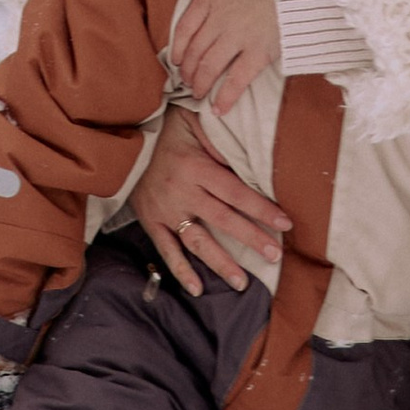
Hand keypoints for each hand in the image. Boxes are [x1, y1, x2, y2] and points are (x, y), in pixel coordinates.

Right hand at [132, 106, 288, 298]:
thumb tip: (248, 160)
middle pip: (223, 220)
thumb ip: (219, 140)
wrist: (123, 134)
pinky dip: (180, 270)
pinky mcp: (150, 220)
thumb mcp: (195, 122)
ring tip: (242, 283)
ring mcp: (165, 209)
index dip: (261, 209)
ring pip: (197, 241)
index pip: (236, 193)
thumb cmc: (168, 127)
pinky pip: (166, 249)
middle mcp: (182, 192)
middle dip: (251, 239)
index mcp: (196, 167)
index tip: (285, 223)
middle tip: (275, 256)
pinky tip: (196, 288)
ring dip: (221, 263)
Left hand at [171, 0, 279, 108]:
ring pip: (210, 67)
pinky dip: (226, 96)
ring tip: (198, 93)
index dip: (178, 47)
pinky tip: (219, 108)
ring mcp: (239, 37)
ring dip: (200, 83)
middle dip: (188, 69)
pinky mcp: (260, 52)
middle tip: (187, 80)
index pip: (185, 26)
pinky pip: (237, 79)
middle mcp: (220, 19)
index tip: (176, 59)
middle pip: (195, 50)